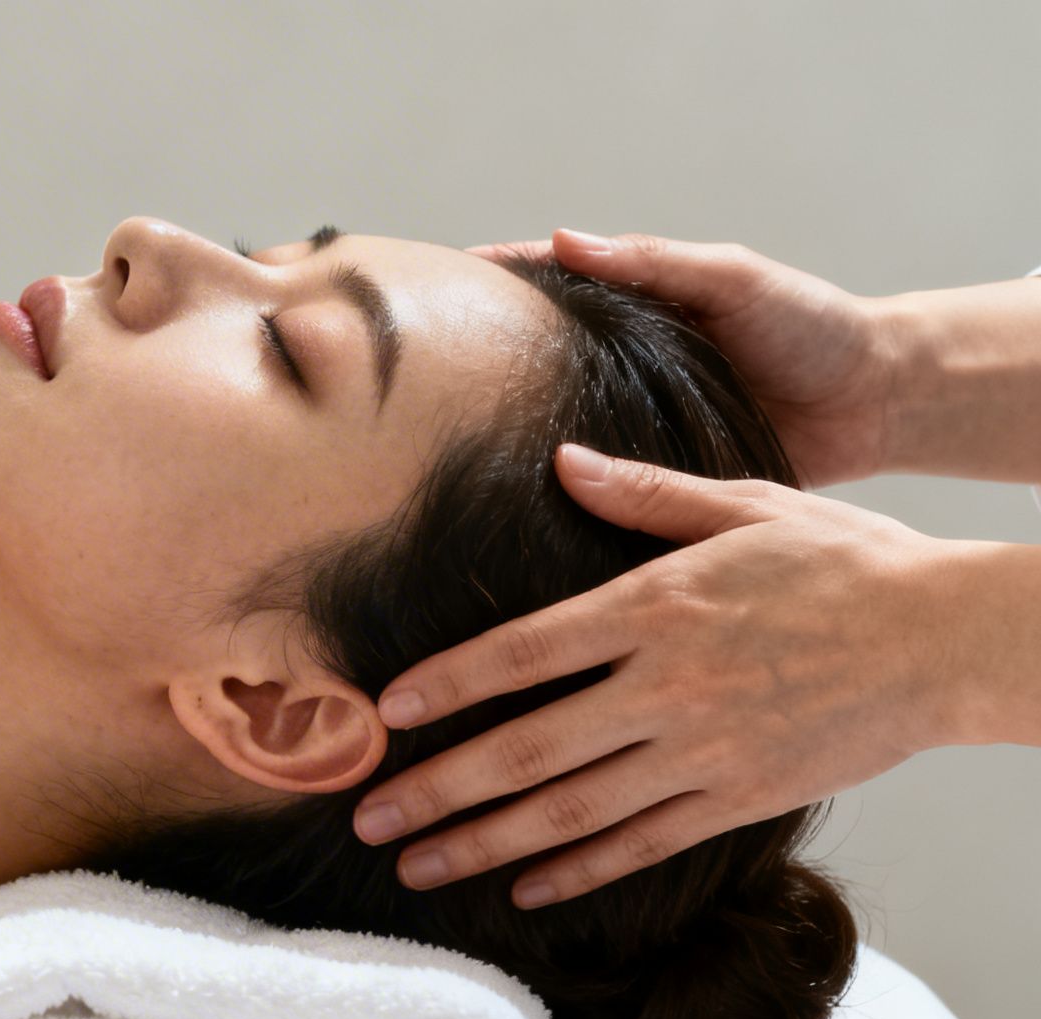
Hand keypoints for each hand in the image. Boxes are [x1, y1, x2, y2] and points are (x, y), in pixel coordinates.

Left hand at [354, 444, 968, 907]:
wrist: (949, 639)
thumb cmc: (847, 562)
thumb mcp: (747, 503)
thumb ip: (645, 495)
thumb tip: (563, 460)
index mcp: (655, 607)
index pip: (523, 651)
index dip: (447, 683)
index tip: (385, 711)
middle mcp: (665, 687)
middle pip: (527, 747)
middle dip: (438, 787)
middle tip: (367, 817)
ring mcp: (700, 752)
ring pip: (570, 810)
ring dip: (485, 842)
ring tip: (415, 864)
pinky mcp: (738, 799)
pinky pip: (642, 844)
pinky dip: (579, 871)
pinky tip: (524, 889)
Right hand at [473, 230, 895, 486]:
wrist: (875, 403)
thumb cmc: (813, 326)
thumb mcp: (735, 278)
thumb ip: (655, 262)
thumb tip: (563, 239)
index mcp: (636, 311)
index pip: (550, 286)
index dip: (494, 282)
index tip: (433, 282)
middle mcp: (623, 367)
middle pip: (537, 361)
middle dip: (479, 364)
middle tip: (416, 376)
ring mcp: (636, 423)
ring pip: (557, 427)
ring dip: (507, 435)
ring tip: (442, 446)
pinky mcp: (658, 479)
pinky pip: (602, 487)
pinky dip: (562, 493)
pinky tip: (515, 505)